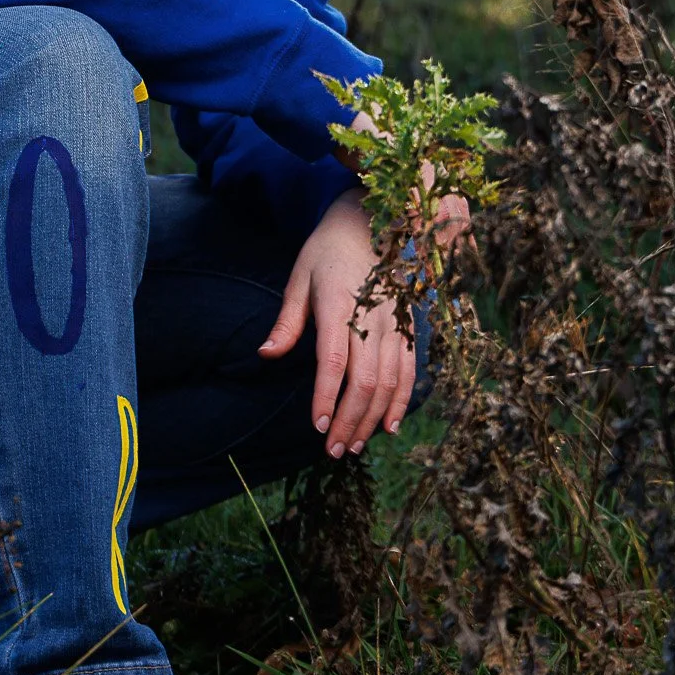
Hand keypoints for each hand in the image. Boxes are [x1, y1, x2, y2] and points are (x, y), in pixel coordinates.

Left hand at [258, 193, 416, 455]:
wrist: (370, 223)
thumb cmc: (326, 252)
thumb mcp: (299, 278)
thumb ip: (287, 321)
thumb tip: (266, 355)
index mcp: (339, 304)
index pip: (335, 361)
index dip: (328, 396)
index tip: (318, 426)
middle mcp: (372, 317)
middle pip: (365, 380)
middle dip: (350, 420)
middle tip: (335, 450)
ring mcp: (396, 323)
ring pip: (389, 381)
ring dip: (373, 418)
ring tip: (356, 445)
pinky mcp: (409, 327)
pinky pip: (409, 370)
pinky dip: (401, 400)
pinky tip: (388, 425)